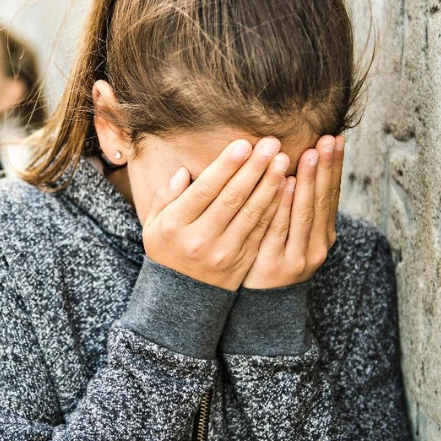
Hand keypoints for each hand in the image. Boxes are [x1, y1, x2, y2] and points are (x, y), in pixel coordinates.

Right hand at [142, 137, 290, 290]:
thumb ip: (166, 196)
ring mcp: (223, 252)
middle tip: (272, 144)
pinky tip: (286, 188)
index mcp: (175, 225)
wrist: (181, 296)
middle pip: (232, 198)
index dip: (226, 166)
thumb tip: (184, 173)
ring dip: (270, 185)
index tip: (244, 144)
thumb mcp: (154, 223)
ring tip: (283, 160)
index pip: (205, 190)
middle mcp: (200, 239)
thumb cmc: (168, 249)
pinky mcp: (242, 261)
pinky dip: (276, 208)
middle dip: (254, 168)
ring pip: (251, 213)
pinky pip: (262, 230)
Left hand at [244, 135, 343, 288]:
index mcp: (323, 234)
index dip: (334, 166)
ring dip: (309, 182)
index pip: (331, 194)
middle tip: (327, 139)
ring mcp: (299, 256)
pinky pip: (280, 229)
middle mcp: (318, 245)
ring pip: (305, 213)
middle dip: (325, 168)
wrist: (260, 305)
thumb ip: (296, 205)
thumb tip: (300, 163)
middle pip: (322, 200)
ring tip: (311, 154)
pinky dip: (285, 206)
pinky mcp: (276, 265)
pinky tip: (287, 184)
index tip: (336, 138)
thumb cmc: (272, 258)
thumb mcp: (291, 234)